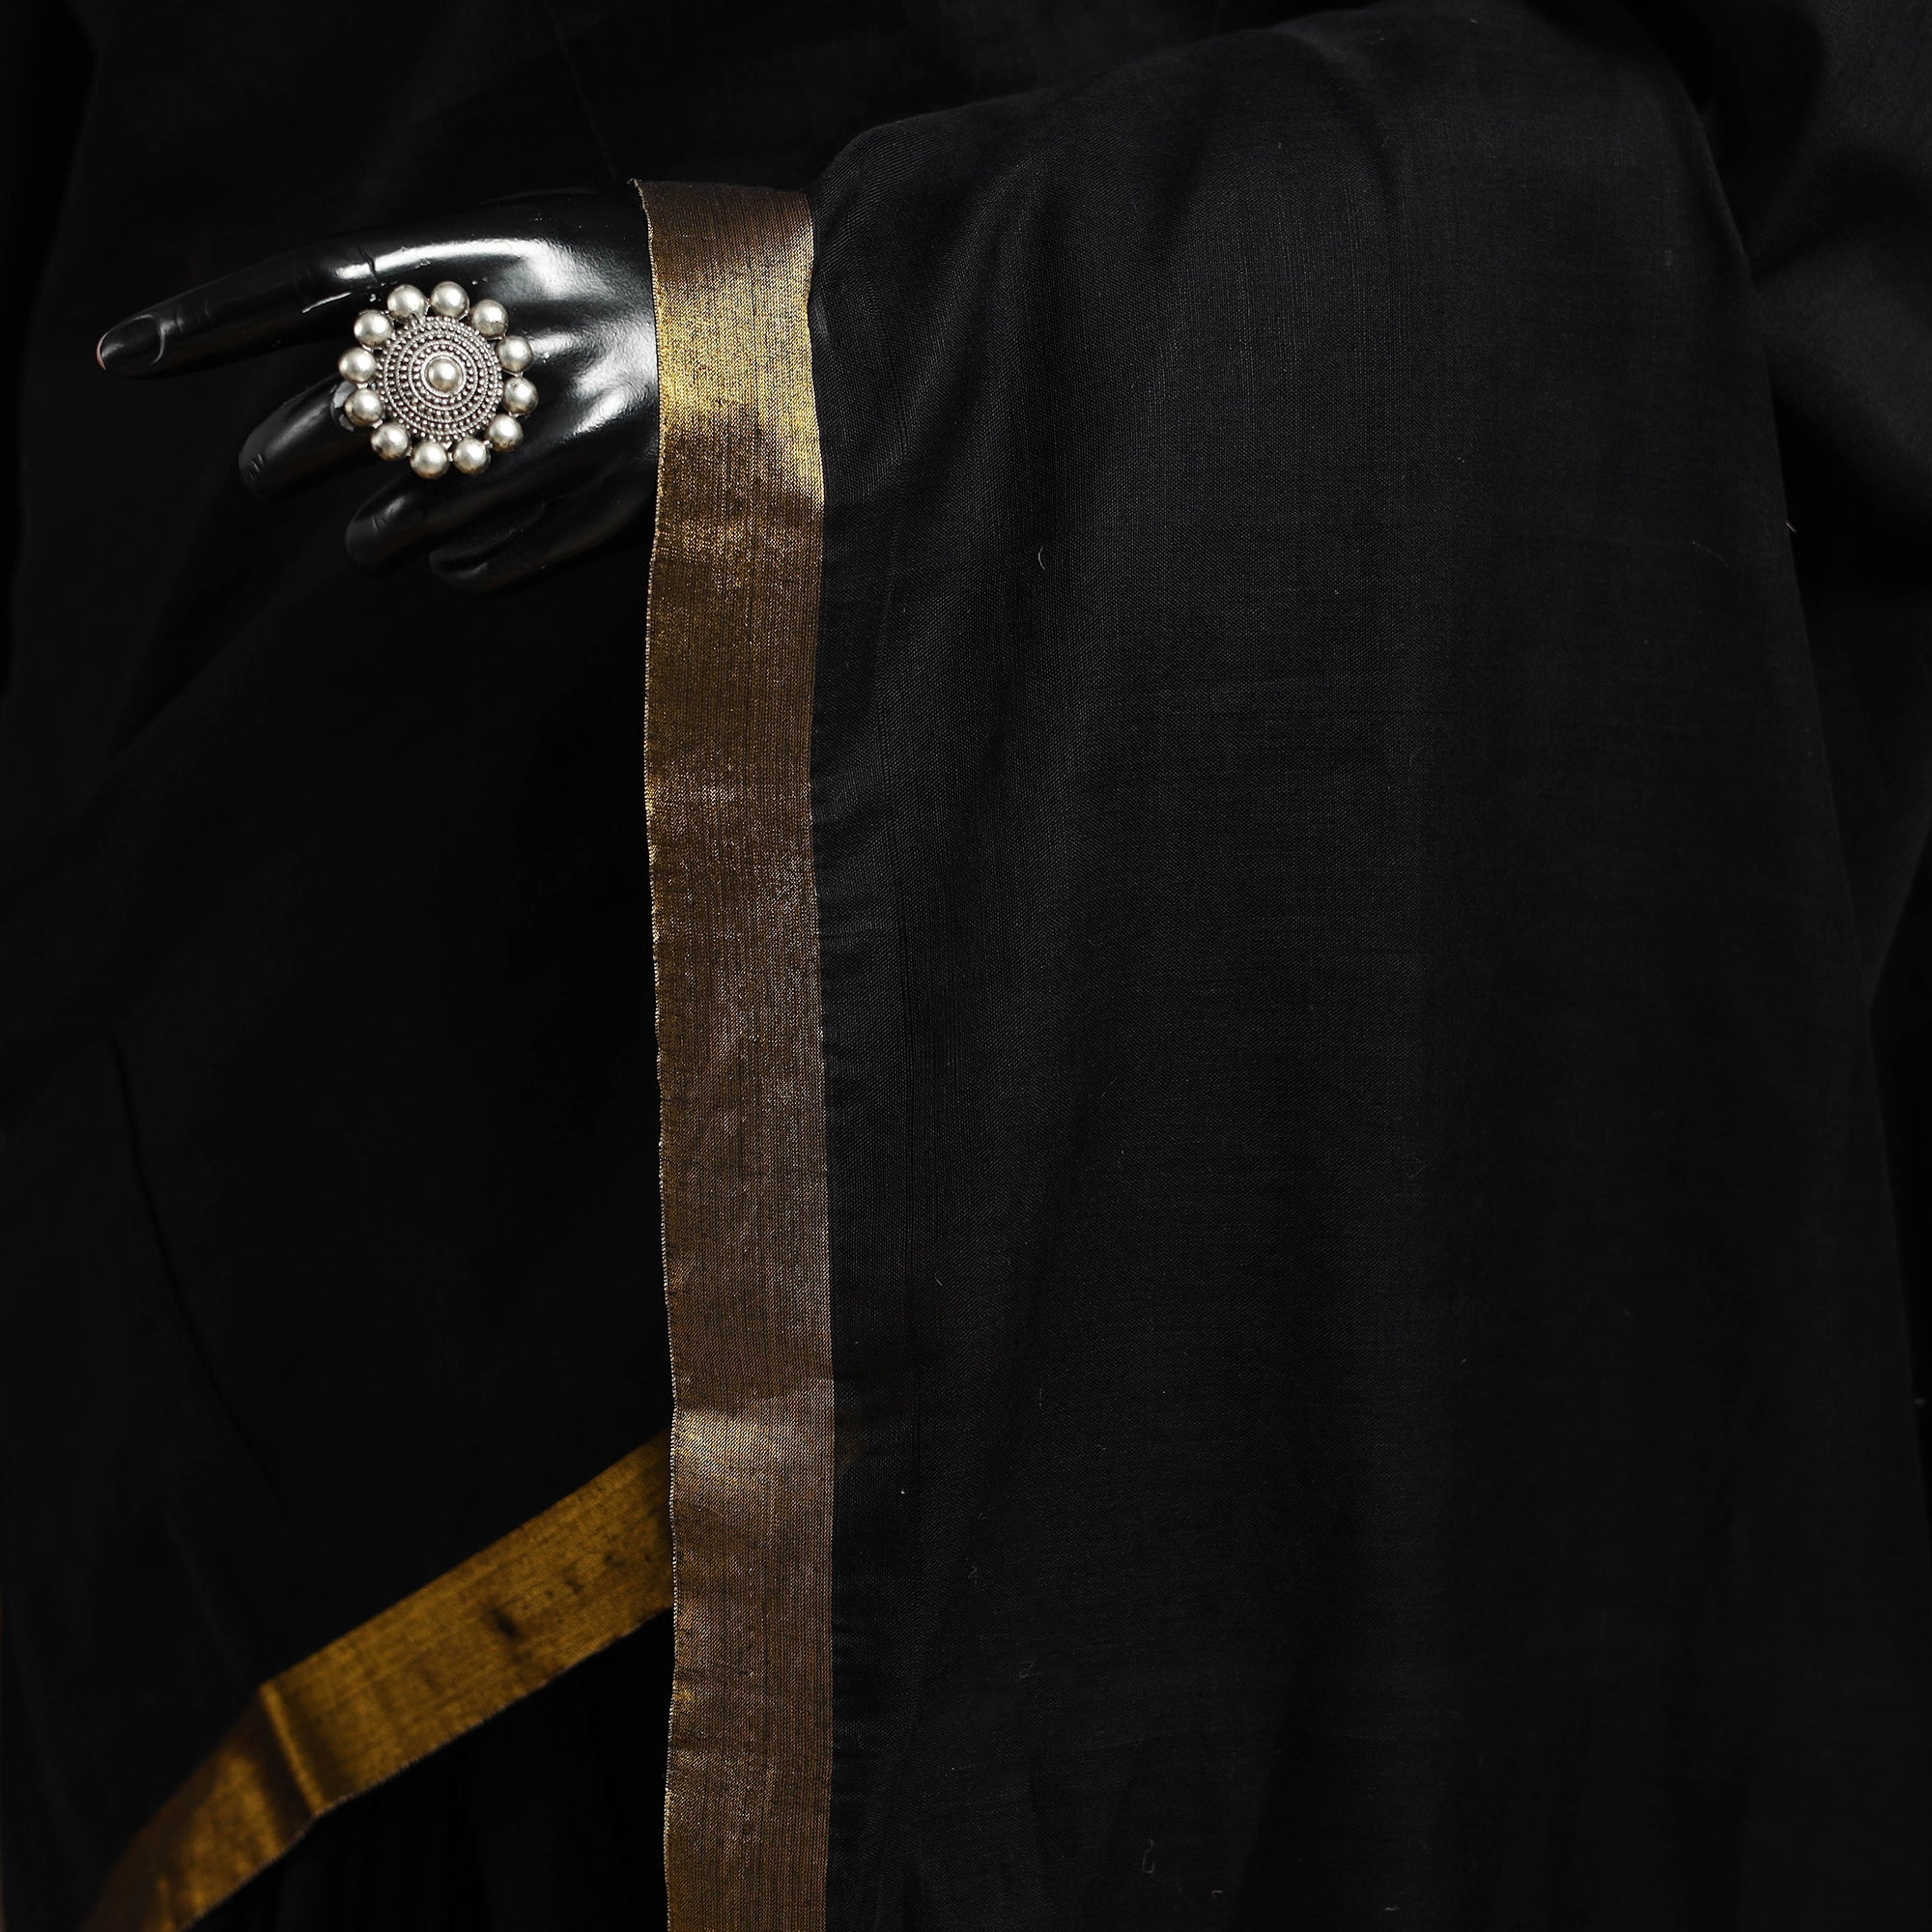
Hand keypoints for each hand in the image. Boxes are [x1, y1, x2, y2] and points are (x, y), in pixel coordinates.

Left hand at [97, 187, 657, 594]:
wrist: (805, 320)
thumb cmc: (652, 271)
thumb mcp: (542, 234)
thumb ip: (447, 285)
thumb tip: (344, 356)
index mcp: (495, 253)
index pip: (315, 285)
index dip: (211, 320)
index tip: (125, 356)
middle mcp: (524, 341)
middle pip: (354, 409)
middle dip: (287, 452)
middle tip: (266, 470)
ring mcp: (575, 429)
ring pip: (420, 504)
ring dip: (372, 532)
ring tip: (365, 540)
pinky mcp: (624, 501)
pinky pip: (504, 554)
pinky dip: (461, 567)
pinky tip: (450, 566)